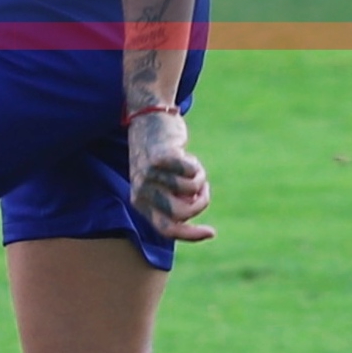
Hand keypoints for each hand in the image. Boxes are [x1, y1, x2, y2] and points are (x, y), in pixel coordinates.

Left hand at [127, 113, 214, 242]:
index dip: (191, 235)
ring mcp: (150, 174)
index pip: (167, 229)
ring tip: (190, 167)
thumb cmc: (159, 156)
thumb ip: (173, 201)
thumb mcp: (160, 183)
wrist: (148, 117)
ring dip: (199, 179)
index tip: (211, 232)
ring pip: (191, 191)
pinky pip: (192, 173)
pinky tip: (186, 155)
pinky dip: (196, 166)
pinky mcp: (161, 158)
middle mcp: (141, 190)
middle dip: (200, 203)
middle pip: (182, 213)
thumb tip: (192, 217)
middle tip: (202, 188)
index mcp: (140, 201)